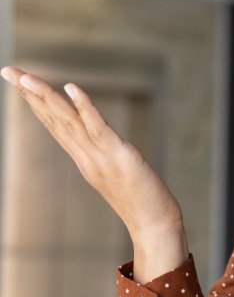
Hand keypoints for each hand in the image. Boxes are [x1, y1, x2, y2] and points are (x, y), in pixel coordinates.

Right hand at [1, 66, 187, 281]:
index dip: (37, 103)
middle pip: (54, 120)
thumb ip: (108, 159)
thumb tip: (108, 146)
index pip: (56, 126)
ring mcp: (100, 157)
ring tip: (25, 77)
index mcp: (85, 160)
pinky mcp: (119, 156)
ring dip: (46, 97)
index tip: (20, 82)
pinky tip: (71, 88)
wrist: (155, 226)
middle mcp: (86, 157)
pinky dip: (84, 107)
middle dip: (30, 93)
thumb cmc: (143, 203)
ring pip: (68, 122)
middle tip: (7, 70)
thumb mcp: (119, 176)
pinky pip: (98, 128)